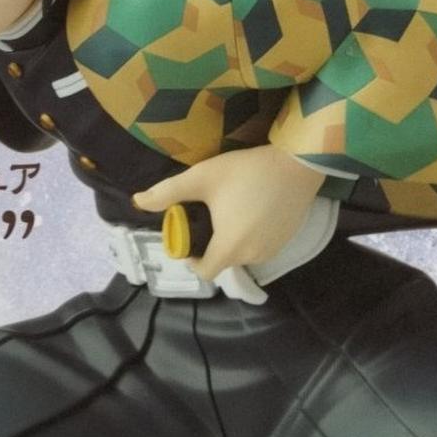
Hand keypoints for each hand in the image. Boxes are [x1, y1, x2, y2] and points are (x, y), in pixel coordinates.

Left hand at [132, 146, 325, 280]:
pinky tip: (250, 210)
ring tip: (229, 210)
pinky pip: (259, 247)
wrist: (298, 164)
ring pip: (242, 254)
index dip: (191, 259)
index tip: (188, 236)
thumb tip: (138, 202)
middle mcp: (252, 257)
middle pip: (222, 261)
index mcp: (229, 247)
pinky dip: (250, 236)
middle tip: (208, 214)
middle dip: (210, 244)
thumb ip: (169, 192)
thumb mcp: (203, 178)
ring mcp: (272, 251)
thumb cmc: (247, 171)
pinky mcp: (286, 241)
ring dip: (232, 240)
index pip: (204, 271)